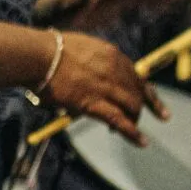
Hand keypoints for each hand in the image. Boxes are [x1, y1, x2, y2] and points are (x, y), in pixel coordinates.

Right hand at [46, 30, 162, 141]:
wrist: (38, 55)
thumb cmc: (49, 50)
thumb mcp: (80, 47)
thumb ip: (93, 59)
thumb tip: (92, 73)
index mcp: (112, 54)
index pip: (136, 75)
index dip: (145, 90)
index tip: (152, 100)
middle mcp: (115, 70)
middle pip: (137, 93)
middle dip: (141, 108)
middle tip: (136, 119)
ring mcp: (106, 87)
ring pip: (132, 107)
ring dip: (135, 120)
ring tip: (134, 130)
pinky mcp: (94, 103)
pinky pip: (120, 120)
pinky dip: (133, 133)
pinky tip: (141, 142)